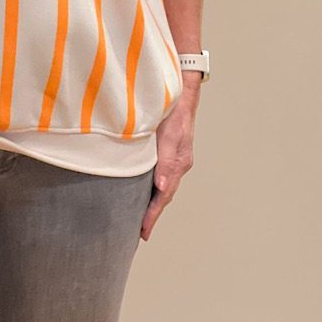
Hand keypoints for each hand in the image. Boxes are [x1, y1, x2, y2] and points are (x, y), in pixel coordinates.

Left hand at [140, 90, 196, 241]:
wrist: (181, 90)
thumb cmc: (174, 110)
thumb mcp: (169, 134)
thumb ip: (165, 160)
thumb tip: (161, 187)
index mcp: (179, 163)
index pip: (164, 195)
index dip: (153, 214)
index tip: (143, 231)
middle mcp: (178, 163)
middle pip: (164, 194)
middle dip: (152, 213)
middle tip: (140, 232)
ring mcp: (174, 157)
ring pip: (162, 185)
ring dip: (152, 201)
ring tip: (140, 216)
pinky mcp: (167, 150)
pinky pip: (160, 174)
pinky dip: (151, 185)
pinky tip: (142, 188)